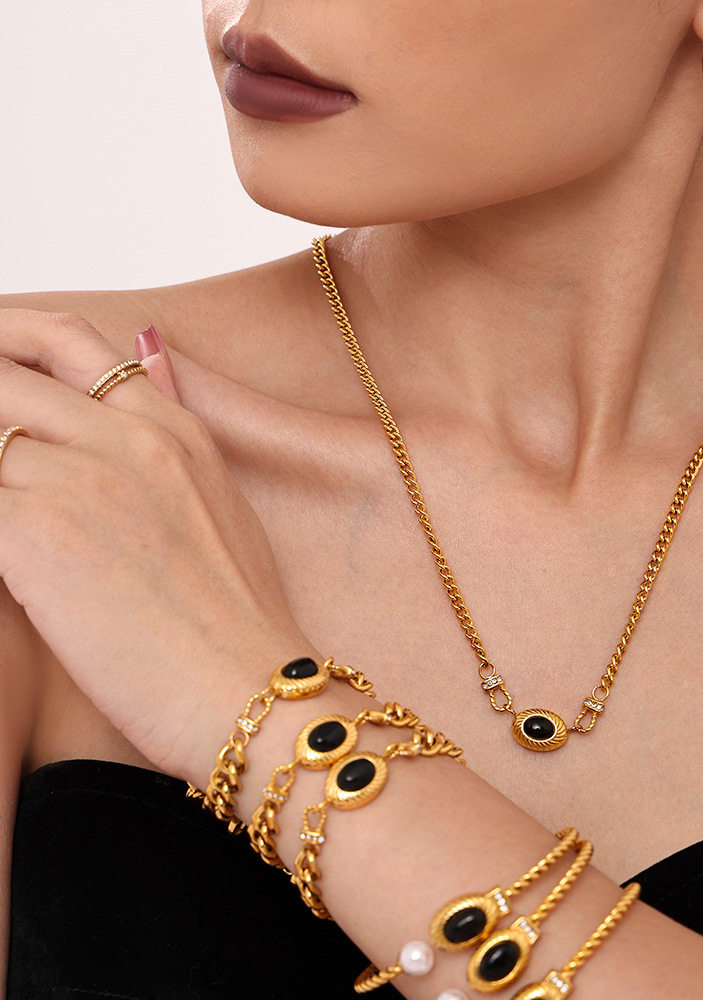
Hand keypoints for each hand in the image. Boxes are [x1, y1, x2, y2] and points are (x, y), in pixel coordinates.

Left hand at [0, 309, 311, 776]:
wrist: (252, 691)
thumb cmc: (240, 620)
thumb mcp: (222, 504)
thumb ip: (173, 428)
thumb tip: (149, 348)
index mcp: (175, 431)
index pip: (71, 341)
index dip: (10, 339)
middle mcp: (130, 439)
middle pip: (4, 373)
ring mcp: (83, 480)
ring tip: (8, 516)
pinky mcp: (35, 535)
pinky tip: (2, 555)